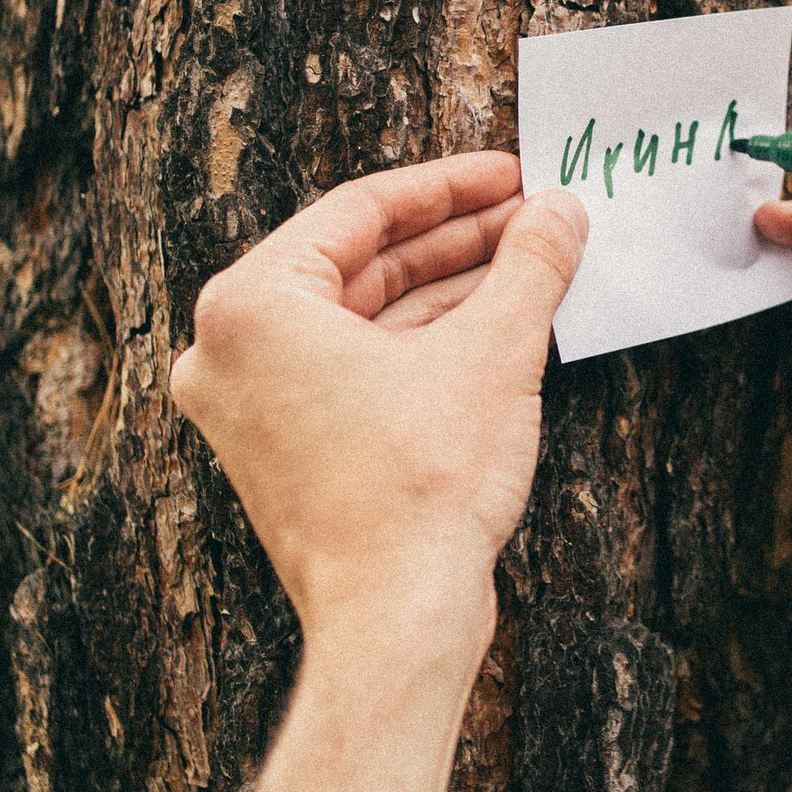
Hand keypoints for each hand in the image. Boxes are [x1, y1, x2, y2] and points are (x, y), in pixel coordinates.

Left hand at [171, 154, 586, 647]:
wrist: (395, 618)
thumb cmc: (419, 489)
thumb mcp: (493, 350)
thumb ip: (529, 265)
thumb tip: (562, 210)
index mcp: (250, 306)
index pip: (359, 210)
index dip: (450, 186)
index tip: (512, 173)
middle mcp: (229, 351)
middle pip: (359, 263)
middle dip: (454, 240)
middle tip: (531, 216)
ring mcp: (251, 407)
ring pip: (361, 319)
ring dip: (446, 291)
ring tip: (529, 266)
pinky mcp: (283, 452)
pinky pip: (356, 369)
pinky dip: (420, 345)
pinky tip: (494, 326)